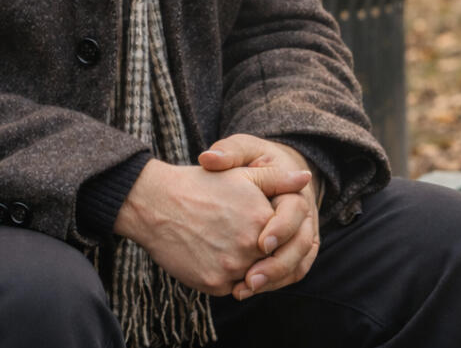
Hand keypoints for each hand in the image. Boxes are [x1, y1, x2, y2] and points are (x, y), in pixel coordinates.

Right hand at [113, 158, 310, 296]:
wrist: (154, 203)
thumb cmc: (198, 185)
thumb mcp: (240, 173)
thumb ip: (277, 179)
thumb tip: (306, 179)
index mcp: (261, 217)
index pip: (286, 237)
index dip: (274, 230)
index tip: (259, 225)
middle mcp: (250, 246)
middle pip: (271, 258)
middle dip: (260, 250)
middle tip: (239, 235)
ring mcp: (232, 267)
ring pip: (254, 276)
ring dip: (247, 265)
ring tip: (226, 243)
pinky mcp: (214, 284)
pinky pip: (232, 287)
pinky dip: (227, 276)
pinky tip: (212, 254)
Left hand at [199, 134, 321, 298]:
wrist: (268, 171)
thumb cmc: (252, 159)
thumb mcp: (242, 148)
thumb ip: (228, 152)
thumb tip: (208, 159)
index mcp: (296, 189)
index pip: (296, 212)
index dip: (280, 229)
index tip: (260, 243)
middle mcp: (305, 216)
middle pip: (300, 245)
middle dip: (277, 265)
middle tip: (250, 278)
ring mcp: (302, 236)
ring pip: (296, 265)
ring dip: (273, 280)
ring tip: (243, 289)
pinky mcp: (293, 252)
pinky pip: (288, 273)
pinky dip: (270, 284)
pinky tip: (243, 290)